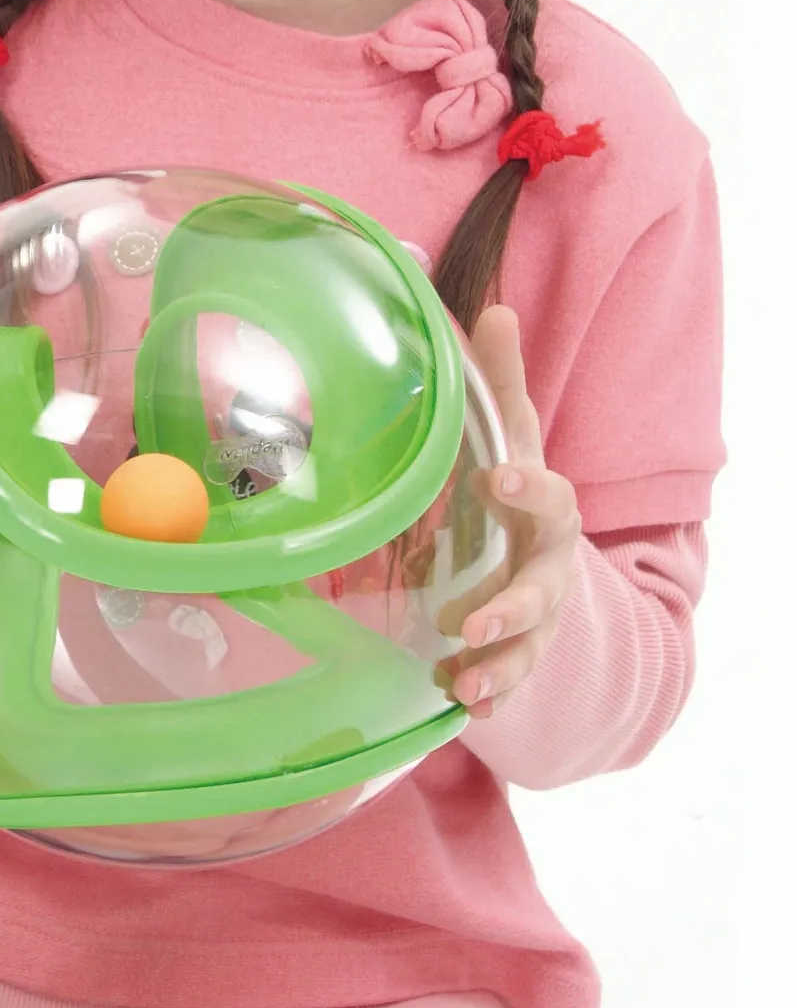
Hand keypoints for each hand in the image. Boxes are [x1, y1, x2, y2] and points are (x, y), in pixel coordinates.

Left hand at [444, 305, 582, 719]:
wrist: (538, 551)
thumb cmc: (513, 480)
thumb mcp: (508, 431)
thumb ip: (497, 378)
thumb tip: (494, 305)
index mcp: (544, 508)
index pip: (549, 496)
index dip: (529, 486)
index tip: (496, 477)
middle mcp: (548, 567)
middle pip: (544, 590)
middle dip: (513, 608)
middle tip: (470, 621)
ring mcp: (536, 618)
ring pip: (528, 649)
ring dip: (497, 666)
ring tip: (463, 680)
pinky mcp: (513, 656)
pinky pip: (505, 683)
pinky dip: (484, 695)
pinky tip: (457, 702)